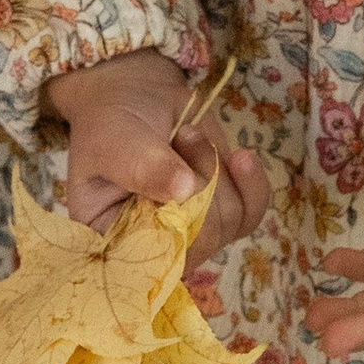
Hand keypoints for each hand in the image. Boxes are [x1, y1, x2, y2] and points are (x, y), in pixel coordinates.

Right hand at [43, 49, 267, 261]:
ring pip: (229, 223)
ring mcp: (192, 233)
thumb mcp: (113, 139)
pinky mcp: (222, 213)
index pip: (148, 268)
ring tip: (187, 135)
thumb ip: (143, 165)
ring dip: (214, 167)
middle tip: (180, 139)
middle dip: (199, 183)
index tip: (179, 191)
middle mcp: (153, 248)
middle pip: (199, 241)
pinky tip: (241, 156)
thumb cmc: (112, 121)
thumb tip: (184, 191)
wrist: (139, 94)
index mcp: (112, 242)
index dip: (172, 236)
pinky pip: (251, 212)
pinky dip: (251, 182)